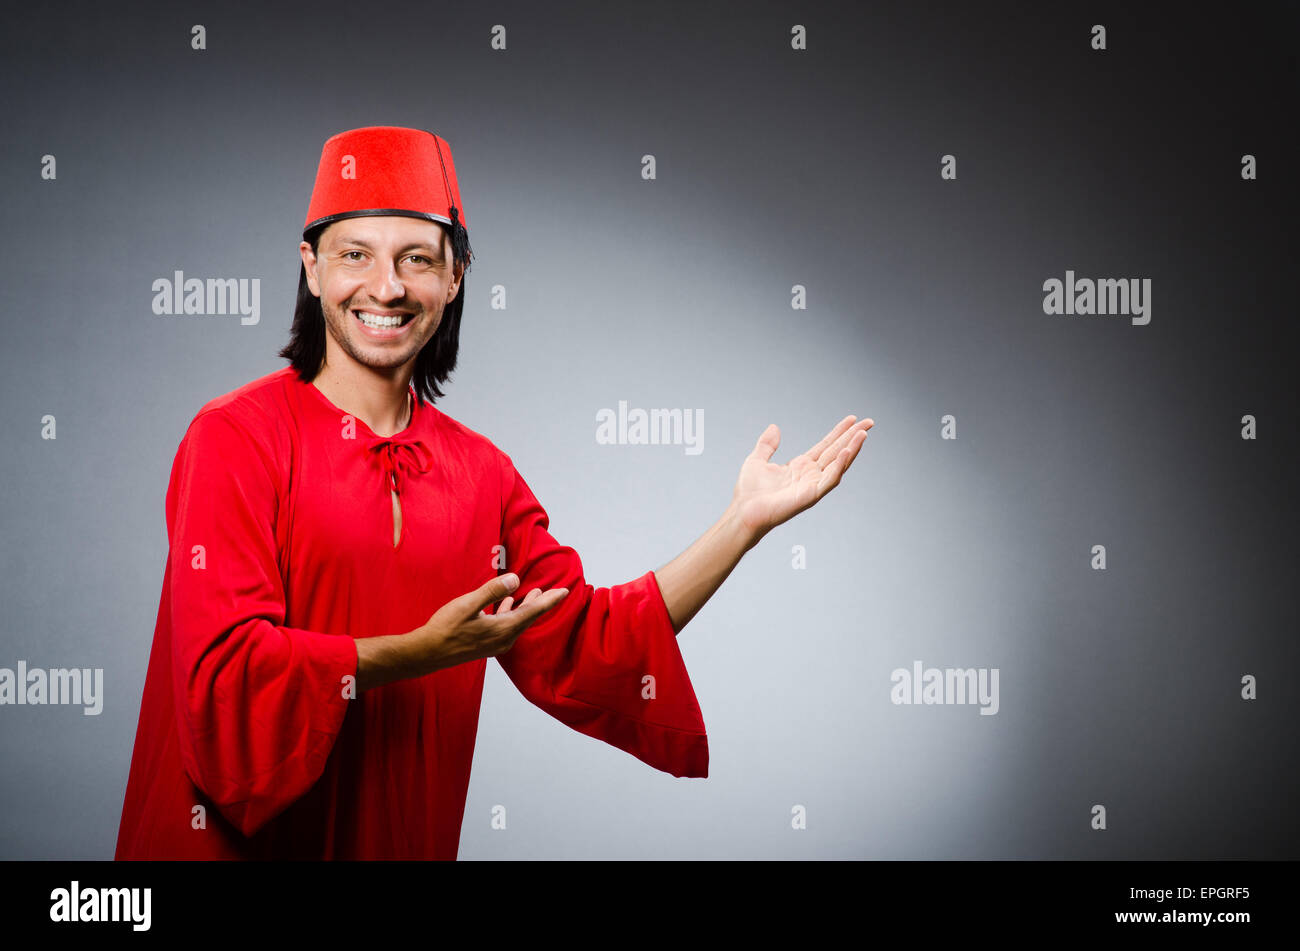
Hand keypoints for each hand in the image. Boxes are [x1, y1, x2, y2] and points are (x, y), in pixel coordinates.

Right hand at [418, 573, 568, 671]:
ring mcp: (495, 644)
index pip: (533, 612)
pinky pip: (506, 626)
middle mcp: (503, 639)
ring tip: (534, 595)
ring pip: (517, 622)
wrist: (428, 653)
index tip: (565, 591)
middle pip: (528, 618)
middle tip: (555, 592)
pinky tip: (505, 605)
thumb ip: (492, 591)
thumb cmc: (445, 628)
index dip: (550, 600)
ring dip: (525, 608)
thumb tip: (515, 579)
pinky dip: (511, 613)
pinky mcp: (486, 644)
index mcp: (503, 629)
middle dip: (542, 603)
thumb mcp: (468, 604)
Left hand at [731, 415, 872, 540]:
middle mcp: (810, 475)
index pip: (825, 446)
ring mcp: (813, 485)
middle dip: (853, 437)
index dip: (839, 432)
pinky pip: (830, 479)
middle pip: (837, 452)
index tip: (852, 419)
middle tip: (869, 422)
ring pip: (838, 464)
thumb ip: (767, 444)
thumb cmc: (749, 492)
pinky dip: (839, 466)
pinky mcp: (811, 496)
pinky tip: (846, 452)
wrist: (744, 511)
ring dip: (852, 449)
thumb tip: (774, 428)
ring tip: (862, 434)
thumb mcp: (757, 460)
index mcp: (801, 466)